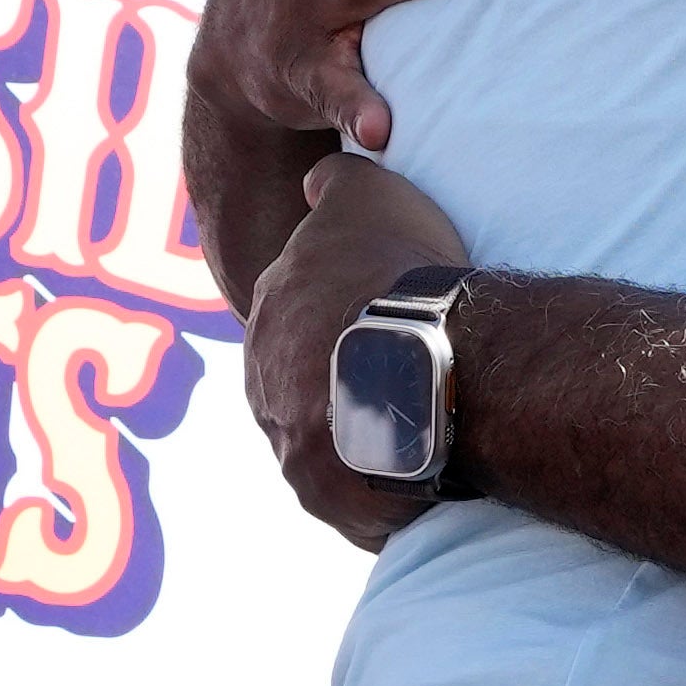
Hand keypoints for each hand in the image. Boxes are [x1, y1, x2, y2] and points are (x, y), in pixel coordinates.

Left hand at [239, 152, 465, 560]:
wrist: (417, 364)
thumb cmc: (395, 276)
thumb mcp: (366, 197)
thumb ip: (336, 183)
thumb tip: (314, 182)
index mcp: (269, 314)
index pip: (298, 324)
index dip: (343, 329)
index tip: (386, 335)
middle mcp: (263, 382)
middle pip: (305, 393)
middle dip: (346, 395)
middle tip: (408, 393)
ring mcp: (286, 444)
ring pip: (325, 451)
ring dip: (364, 452)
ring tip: (422, 446)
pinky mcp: (319, 494)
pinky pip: (351, 503)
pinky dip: (380, 500)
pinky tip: (422, 488)